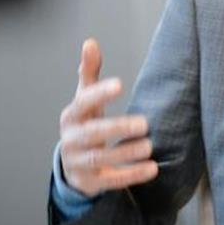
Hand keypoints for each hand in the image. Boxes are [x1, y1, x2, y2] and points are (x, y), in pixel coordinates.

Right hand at [58, 38, 159, 197]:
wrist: (73, 166)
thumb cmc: (85, 125)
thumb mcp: (85, 100)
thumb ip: (89, 73)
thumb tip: (90, 42)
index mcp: (71, 116)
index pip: (83, 102)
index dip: (99, 93)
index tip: (120, 85)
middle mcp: (72, 140)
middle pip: (92, 134)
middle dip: (117, 128)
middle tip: (144, 123)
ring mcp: (79, 163)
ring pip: (100, 159)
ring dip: (126, 154)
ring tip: (149, 147)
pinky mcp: (90, 182)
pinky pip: (110, 180)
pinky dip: (131, 176)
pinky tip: (152, 169)